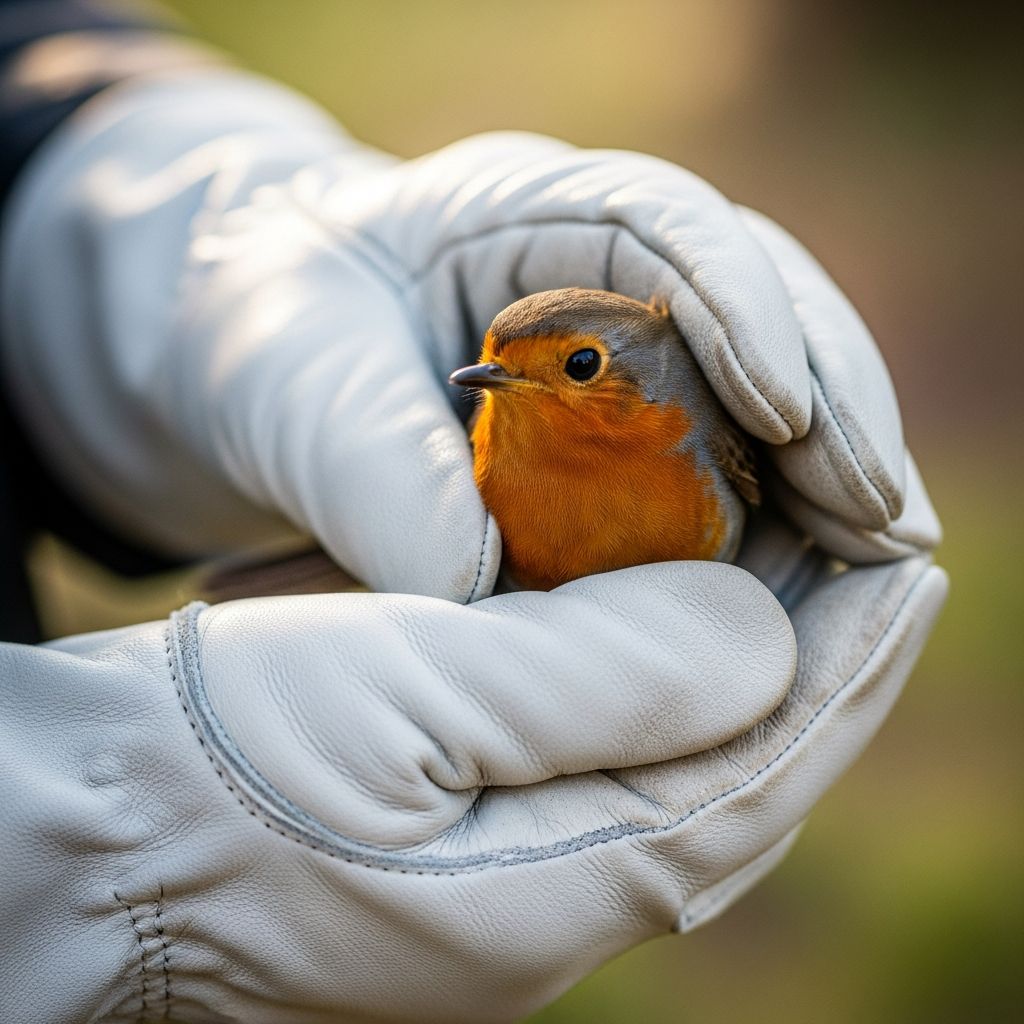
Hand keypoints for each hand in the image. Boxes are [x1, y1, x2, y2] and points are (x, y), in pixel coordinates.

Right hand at [0, 543, 944, 1021]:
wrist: (102, 829)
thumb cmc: (226, 762)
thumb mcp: (406, 700)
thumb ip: (595, 676)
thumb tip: (763, 634)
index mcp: (570, 880)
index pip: (768, 765)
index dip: (854, 658)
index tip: (911, 559)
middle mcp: (569, 890)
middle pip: (746, 764)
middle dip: (824, 652)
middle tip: (879, 548)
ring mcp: (525, 865)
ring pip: (686, 751)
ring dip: (750, 653)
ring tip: (800, 561)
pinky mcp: (482, 824)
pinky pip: (614, 741)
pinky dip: (663, 664)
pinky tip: (671, 602)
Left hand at [2, 69, 938, 600]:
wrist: (247, 364)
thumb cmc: (266, 340)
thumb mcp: (288, 379)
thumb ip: (372, 470)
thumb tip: (473, 591)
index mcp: (519, 213)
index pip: (660, 221)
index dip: (744, 304)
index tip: (790, 410)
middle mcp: (596, 277)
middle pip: (757, 306)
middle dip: (830, 402)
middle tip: (881, 517)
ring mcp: (623, 354)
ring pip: (763, 391)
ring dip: (829, 470)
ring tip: (880, 560)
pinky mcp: (624, 433)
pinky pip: (721, 464)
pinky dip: (771, 520)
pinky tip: (812, 577)